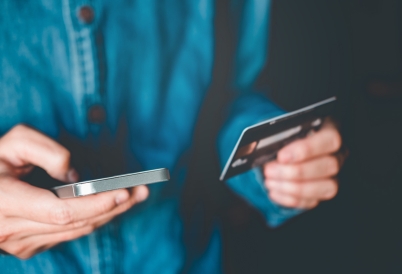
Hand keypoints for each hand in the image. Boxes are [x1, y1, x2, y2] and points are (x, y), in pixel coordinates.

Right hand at [0, 125, 148, 258]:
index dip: (96, 204)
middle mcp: (13, 230)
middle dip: (114, 207)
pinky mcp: (28, 246)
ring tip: (135, 196)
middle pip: (77, 223)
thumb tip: (74, 176)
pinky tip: (111, 206)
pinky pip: (69, 234)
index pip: (62, 211)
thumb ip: (44, 151)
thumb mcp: (12, 143)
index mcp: (5, 203)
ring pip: (77, 232)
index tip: (124, 191)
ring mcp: (21, 243)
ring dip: (109, 214)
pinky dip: (93, 219)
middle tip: (142, 191)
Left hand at [263, 119, 345, 208]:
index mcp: (329, 130)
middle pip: (329, 166)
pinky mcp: (322, 192)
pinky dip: (290, 198)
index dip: (307, 149)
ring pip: (326, 187)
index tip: (282, 156)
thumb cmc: (282, 138)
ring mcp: (333, 175)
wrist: (278, 153)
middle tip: (270, 170)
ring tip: (270, 182)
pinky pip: (313, 201)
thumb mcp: (280, 131)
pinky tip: (274, 191)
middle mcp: (337, 154)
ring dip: (294, 187)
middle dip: (296, 171)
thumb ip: (279, 137)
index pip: (330, 139)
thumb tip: (264, 147)